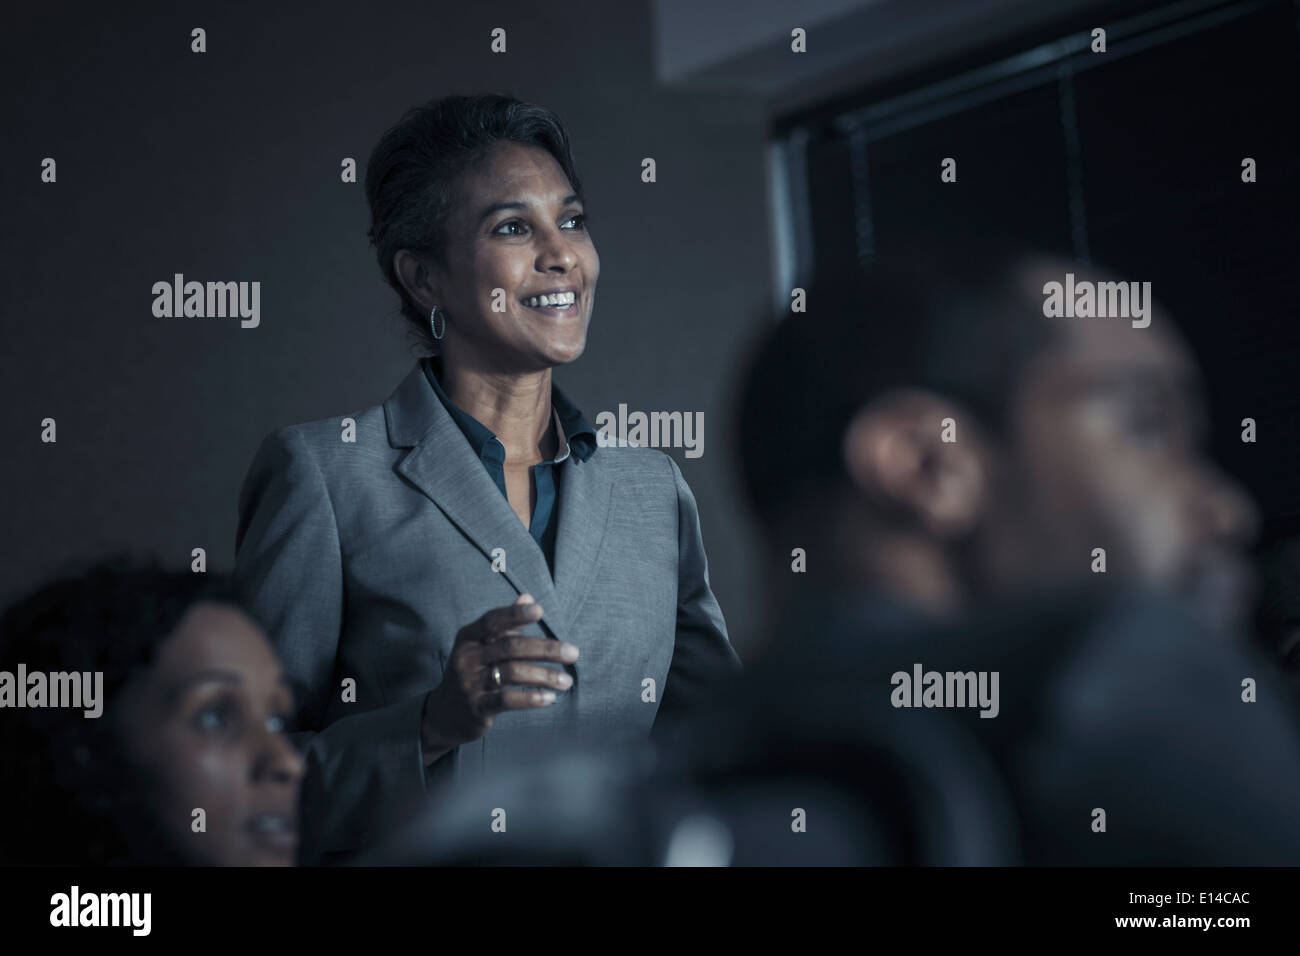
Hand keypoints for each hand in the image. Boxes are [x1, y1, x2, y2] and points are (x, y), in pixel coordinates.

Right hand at [420, 594, 578, 764]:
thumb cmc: (473, 672)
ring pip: (512, 673)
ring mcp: (470, 683)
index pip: (493, 621)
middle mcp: (467, 657)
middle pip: (510, 647)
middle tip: (573, 653)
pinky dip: (531, 698)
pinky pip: (507, 700)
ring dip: (544, 676)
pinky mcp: (477, 707)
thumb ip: (506, 624)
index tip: (540, 610)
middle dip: (545, 648)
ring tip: (567, 680)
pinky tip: (549, 698)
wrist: (446, 714)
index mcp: (469, 637)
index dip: (515, 614)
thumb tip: (528, 597)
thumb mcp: (482, 646)